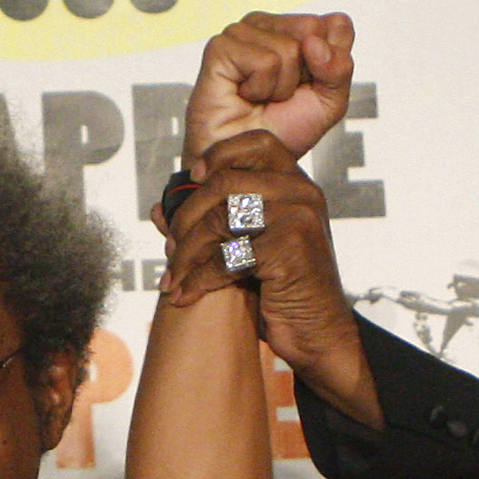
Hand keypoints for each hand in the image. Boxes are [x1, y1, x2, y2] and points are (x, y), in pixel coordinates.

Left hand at [160, 131, 376, 422]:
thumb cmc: (283, 289)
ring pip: (220, 218)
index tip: (193, 178)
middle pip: (225, 181)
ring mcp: (298, 220)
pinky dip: (198, 280)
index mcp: (297, 185)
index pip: (258, 143)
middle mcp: (302, 194)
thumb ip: (211, 223)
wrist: (320, 334)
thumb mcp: (251, 246)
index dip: (219, 154)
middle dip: (187, 217)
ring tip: (173, 276)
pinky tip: (185, 295)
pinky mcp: (288, 251)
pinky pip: (226, 257)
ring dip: (186, 252)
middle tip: (169, 248)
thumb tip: (158, 209)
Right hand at [182, 13, 354, 162]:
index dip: (330, 64)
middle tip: (281, 93)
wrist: (249, 161)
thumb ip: (339, 68)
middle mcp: (267, 24)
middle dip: (305, 73)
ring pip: (289, 47)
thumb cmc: (283, 129)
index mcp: (294, 28)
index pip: (336, 24)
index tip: (307, 86)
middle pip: (312, 29)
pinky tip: (245, 95)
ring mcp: (242, 32)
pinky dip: (261, 89)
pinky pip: (265, 61)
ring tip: (261, 97)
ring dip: (281, 86)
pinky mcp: (221, 47)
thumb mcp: (330, 101)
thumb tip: (314, 42)